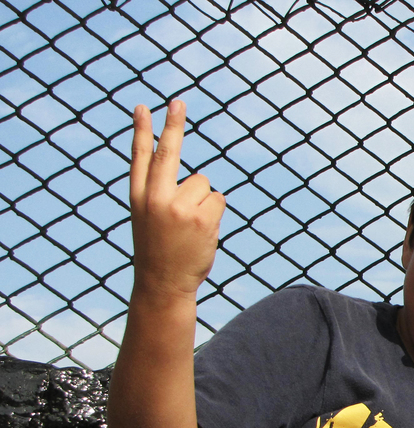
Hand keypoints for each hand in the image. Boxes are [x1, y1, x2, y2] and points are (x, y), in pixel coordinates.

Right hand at [128, 99, 224, 298]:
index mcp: (138, 197)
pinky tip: (201, 232)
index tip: (142, 107)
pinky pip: (218, 199)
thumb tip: (198, 180)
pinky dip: (214, 213)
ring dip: (203, 202)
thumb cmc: (160, 251)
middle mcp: (155, 198)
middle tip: (178, 101)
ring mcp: (178, 206)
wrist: (163, 283)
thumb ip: (162, 195)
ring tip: (189, 227)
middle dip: (173, 125)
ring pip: (203, 183)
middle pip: (168, 152)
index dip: (141, 131)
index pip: (140, 157)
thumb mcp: (149, 219)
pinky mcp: (201, 216)